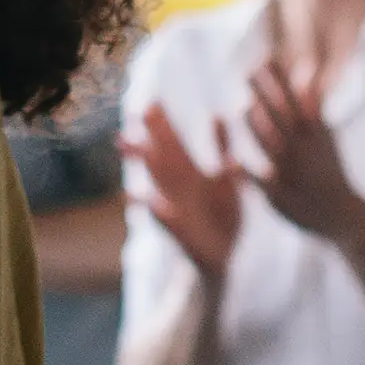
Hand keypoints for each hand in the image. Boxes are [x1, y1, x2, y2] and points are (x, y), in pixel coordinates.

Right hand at [121, 109, 244, 287]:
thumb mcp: (227, 182)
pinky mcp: (183, 235)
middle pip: (163, 159)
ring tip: (138, 148)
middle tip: (137, 113)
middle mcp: (180, 190)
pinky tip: (147, 201)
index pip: (173, 145)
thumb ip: (222, 150)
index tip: (151, 102)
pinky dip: (159, 212)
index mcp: (191, 176)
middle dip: (152, 138)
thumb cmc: (223, 218)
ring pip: (162, 186)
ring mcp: (178, 211)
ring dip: (150, 168)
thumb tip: (217, 114)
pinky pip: (170, 223)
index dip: (162, 125)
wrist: (220, 262)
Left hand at [242, 62, 359, 240]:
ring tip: (243, 108)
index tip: (264, 57)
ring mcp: (293, 172)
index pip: (296, 100)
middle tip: (247, 71)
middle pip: (284, 117)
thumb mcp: (325, 135)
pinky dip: (250, 176)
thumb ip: (313, 106)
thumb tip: (305, 72)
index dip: (280, 79)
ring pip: (275, 147)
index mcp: (313, 133)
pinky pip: (264, 186)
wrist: (344, 215)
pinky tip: (232, 165)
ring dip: (261, 128)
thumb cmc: (328, 170)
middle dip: (267, 94)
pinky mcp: (282, 197)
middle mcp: (304, 149)